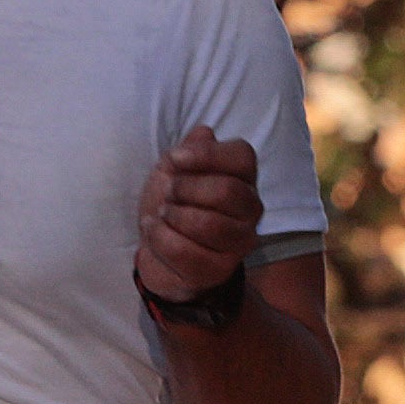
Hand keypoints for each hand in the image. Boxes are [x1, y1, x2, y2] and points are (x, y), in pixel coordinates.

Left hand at [137, 130, 263, 313]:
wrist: (159, 252)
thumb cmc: (172, 205)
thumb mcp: (173, 170)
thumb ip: (189, 150)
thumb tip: (203, 133)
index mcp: (244, 178)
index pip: (242, 156)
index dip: (206, 155)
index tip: (175, 159)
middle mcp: (251, 210)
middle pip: (227, 192)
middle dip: (185, 189)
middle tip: (168, 193)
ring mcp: (239, 243)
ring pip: (208, 224)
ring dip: (172, 216)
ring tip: (162, 213)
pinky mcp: (218, 270)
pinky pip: (185, 251)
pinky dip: (159, 237)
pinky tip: (154, 231)